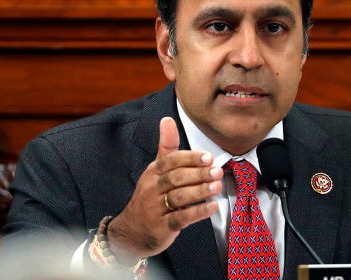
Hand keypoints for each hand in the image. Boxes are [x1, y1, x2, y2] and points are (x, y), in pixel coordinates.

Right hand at [106, 117, 222, 263]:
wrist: (133, 231)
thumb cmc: (151, 196)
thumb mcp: (156, 170)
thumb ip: (167, 147)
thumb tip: (167, 119)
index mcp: (153, 172)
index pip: (171, 161)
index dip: (190, 158)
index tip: (208, 157)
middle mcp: (153, 188)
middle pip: (176, 178)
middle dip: (198, 174)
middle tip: (217, 171)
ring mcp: (156, 208)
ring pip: (179, 198)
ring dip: (200, 191)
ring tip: (217, 186)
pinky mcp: (163, 227)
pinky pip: (181, 218)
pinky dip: (198, 212)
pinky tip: (212, 206)